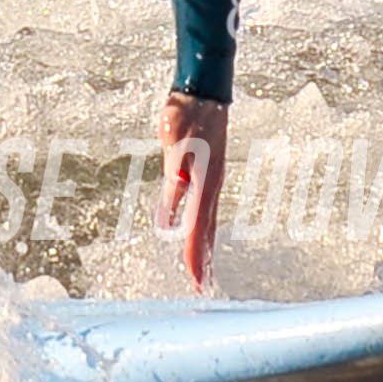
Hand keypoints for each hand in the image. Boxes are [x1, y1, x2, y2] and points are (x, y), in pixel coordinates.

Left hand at [160, 93, 228, 290]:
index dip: (194, 255)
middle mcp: (212, 186)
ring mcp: (212, 181)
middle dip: (203, 260)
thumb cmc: (186, 116)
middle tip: (202, 287)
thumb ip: (173, 179)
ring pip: (209, 223)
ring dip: (206, 248)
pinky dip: (204, 229)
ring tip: (204, 272)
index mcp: (204, 182)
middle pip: (207, 232)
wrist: (204, 94)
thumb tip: (170, 213)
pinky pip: (206, 211)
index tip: (196, 280)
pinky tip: (199, 235)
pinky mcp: (209, 175)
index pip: (197, 227)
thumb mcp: (173, 146)